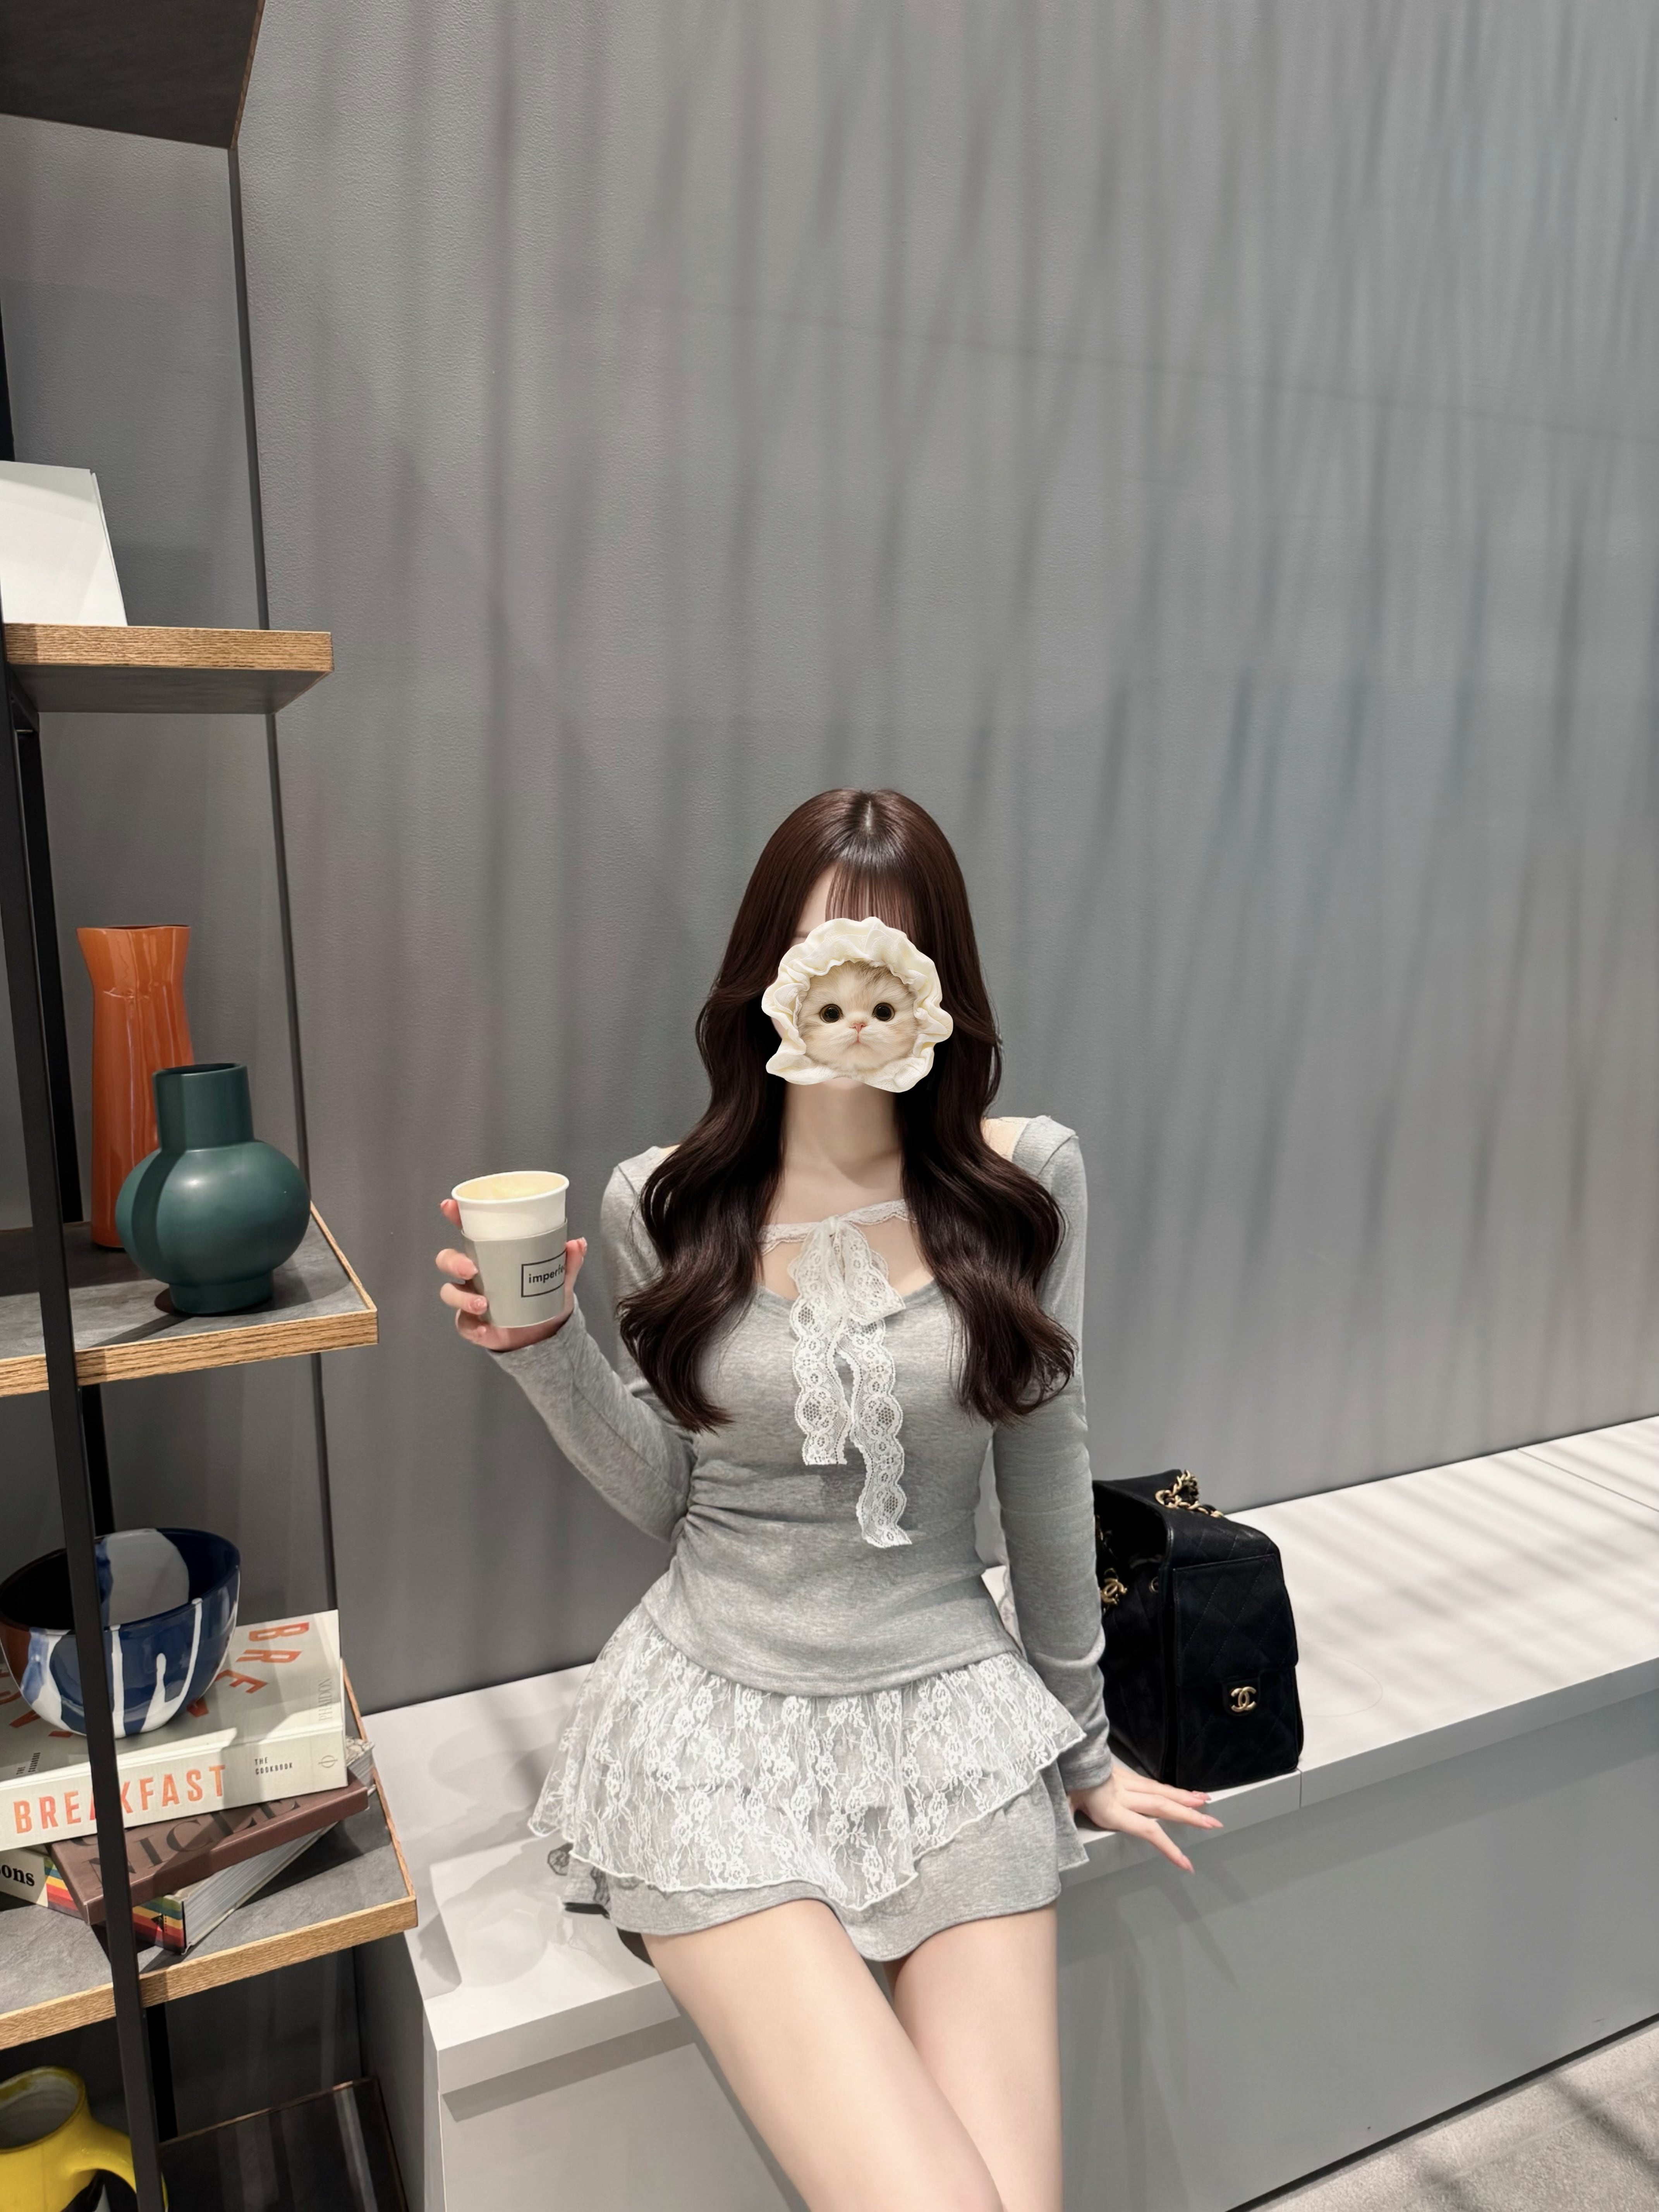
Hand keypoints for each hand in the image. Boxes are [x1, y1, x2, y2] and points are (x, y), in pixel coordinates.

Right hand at [436, 1197, 587, 1352]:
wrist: (544, 1334)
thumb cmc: (543, 1298)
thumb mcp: (559, 1279)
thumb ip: (567, 1262)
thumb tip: (577, 1243)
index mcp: (490, 1255)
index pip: (468, 1231)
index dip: (456, 1217)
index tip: (450, 1205)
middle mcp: (474, 1275)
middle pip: (448, 1260)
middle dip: (453, 1262)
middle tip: (471, 1269)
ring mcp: (470, 1298)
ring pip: (450, 1292)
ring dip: (463, 1298)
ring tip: (484, 1304)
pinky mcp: (473, 1324)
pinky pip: (464, 1324)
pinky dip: (473, 1328)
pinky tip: (486, 1330)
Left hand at [1067, 1765, 1222, 1872]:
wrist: (1059, 1747)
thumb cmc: (1058, 1780)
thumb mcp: (1059, 1806)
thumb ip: (1064, 1826)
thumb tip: (1060, 1847)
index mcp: (1109, 1807)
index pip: (1146, 1829)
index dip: (1168, 1847)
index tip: (1187, 1864)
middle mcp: (1122, 1793)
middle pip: (1161, 1805)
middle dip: (1189, 1816)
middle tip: (1213, 1823)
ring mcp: (1124, 1781)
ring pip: (1160, 1790)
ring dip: (1185, 1797)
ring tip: (1207, 1802)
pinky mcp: (1122, 1773)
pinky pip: (1152, 1782)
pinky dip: (1171, 1788)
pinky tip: (1182, 1791)